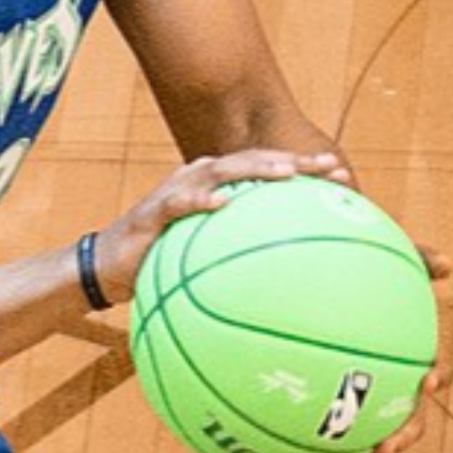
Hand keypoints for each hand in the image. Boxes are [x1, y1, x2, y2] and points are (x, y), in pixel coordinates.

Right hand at [89, 148, 333, 306]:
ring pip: (222, 170)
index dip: (306, 170)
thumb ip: (242, 261)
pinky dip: (200, 200)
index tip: (344, 177)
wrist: (108, 268)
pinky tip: (222, 204)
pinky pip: (179, 203)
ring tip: (286, 173)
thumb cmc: (163, 264)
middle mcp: (201, 179)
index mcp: (219, 187)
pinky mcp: (154, 210)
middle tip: (330, 167)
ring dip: (255, 169)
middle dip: (294, 161)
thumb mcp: (207, 261)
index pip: (268, 171)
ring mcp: (177, 191)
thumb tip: (293, 292)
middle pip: (254, 161)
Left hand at [337, 244, 452, 452]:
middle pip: (411, 419)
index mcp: (413, 355)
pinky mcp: (339, 410)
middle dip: (403, 437)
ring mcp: (371, 401)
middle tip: (387, 447)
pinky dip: (328, 452)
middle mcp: (398, 384)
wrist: (324, 283)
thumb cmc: (366, 273)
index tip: (425, 379)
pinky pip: (337, 436)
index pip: (437, 371)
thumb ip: (415, 258)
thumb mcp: (388, 259)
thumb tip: (448, 263)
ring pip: (377, 438)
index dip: (437, 377)